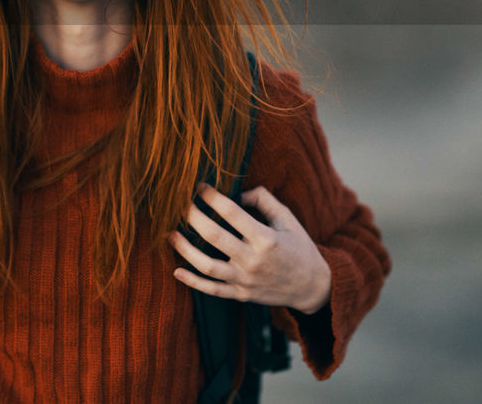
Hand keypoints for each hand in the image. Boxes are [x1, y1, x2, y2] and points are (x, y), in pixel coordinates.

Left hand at [168, 184, 330, 313]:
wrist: (311, 287)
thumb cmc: (299, 247)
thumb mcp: (288, 219)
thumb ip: (264, 200)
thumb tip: (238, 193)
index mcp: (266, 238)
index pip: (233, 213)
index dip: (213, 197)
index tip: (200, 186)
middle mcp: (253, 260)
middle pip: (214, 236)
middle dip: (193, 216)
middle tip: (180, 203)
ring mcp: (245, 280)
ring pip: (207, 266)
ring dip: (185, 249)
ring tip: (170, 233)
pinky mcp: (240, 295)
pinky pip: (212, 290)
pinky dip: (192, 282)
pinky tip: (176, 269)